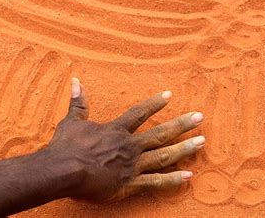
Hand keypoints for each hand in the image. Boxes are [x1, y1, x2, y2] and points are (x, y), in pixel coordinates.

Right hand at [48, 78, 204, 202]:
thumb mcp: (71, 120)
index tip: (170, 95)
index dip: (155, 103)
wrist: (62, 170)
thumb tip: (76, 80)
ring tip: (201, 142)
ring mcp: (131, 166)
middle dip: (181, 125)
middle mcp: (128, 146)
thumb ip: (78, 102)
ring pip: (163, 156)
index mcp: (115, 131)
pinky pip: (154, 183)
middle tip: (200, 117)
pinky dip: (172, 180)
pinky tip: (189, 176)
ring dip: (183, 148)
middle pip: (160, 134)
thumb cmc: (65, 146)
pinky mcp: (128, 184)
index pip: (139, 113)